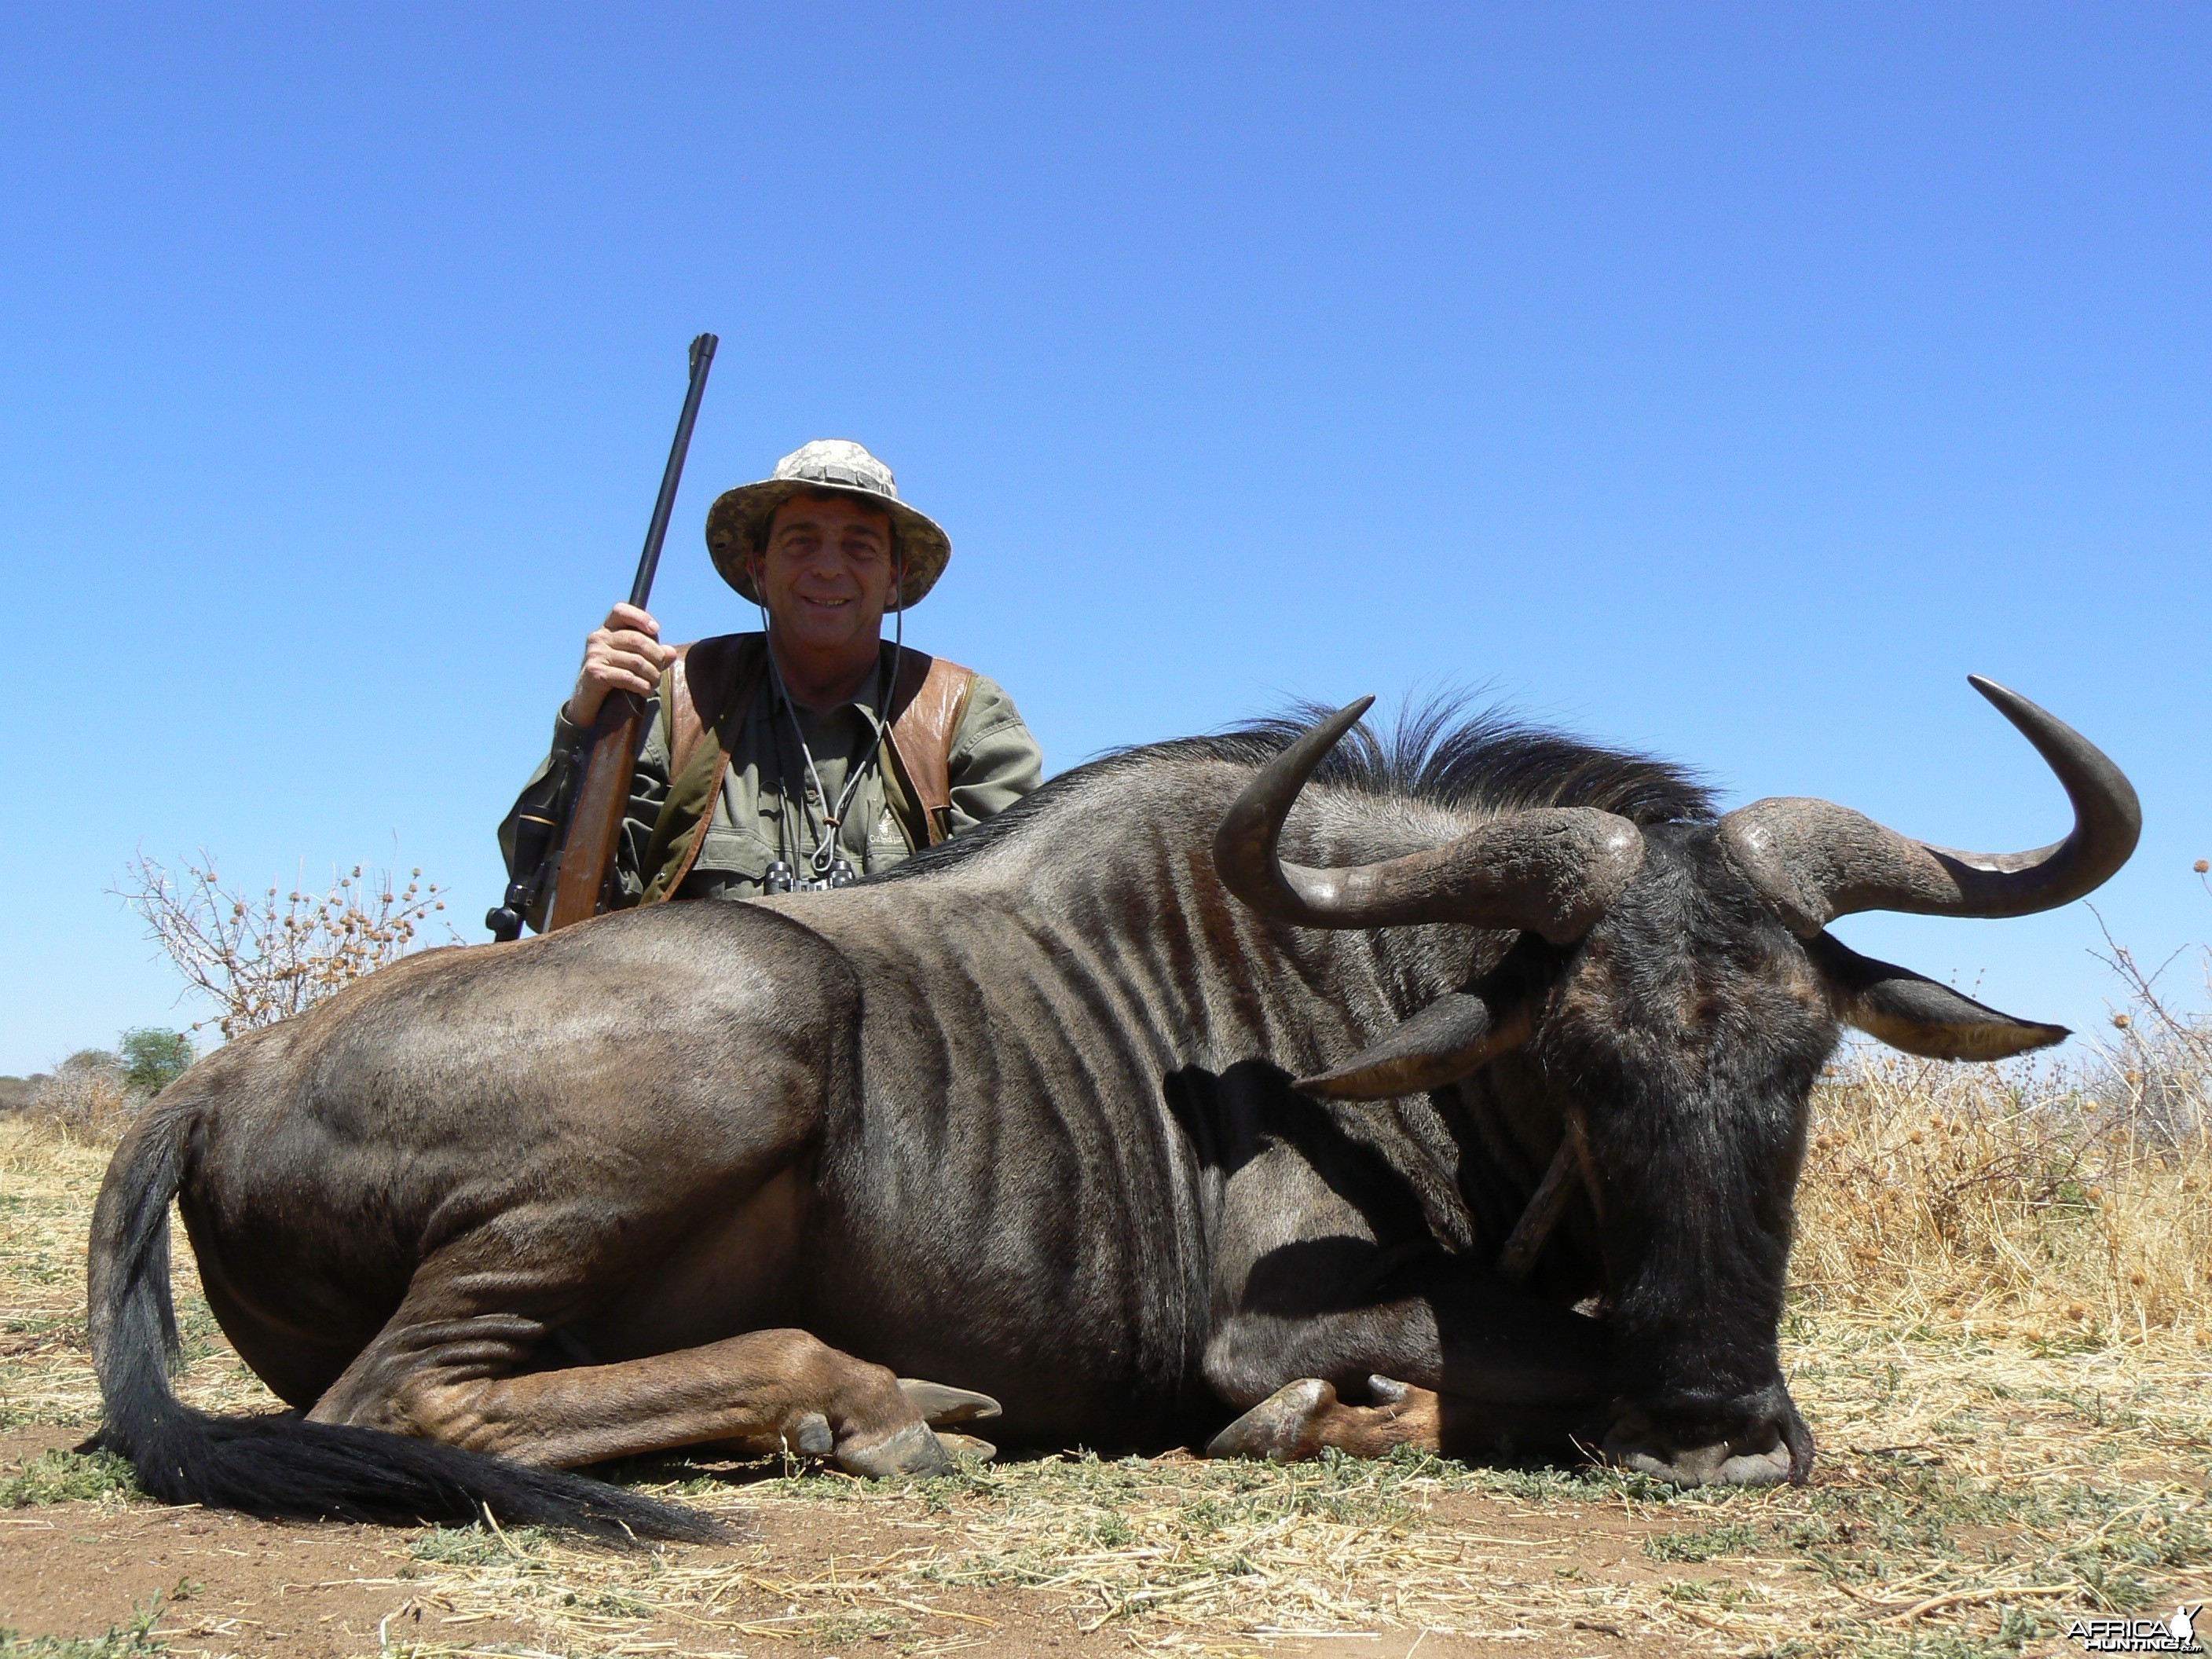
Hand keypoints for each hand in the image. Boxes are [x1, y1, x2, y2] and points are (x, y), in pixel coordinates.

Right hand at [566, 603, 675, 725]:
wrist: (590, 696)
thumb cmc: (616, 672)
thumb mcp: (636, 659)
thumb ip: (655, 653)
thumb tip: (670, 653)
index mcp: (608, 628)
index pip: (621, 610)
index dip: (640, 617)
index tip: (656, 630)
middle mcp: (599, 637)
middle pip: (637, 640)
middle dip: (656, 656)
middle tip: (661, 668)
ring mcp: (595, 654)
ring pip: (636, 661)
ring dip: (652, 675)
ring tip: (655, 683)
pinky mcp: (595, 672)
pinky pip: (627, 677)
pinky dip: (642, 686)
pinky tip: (646, 692)